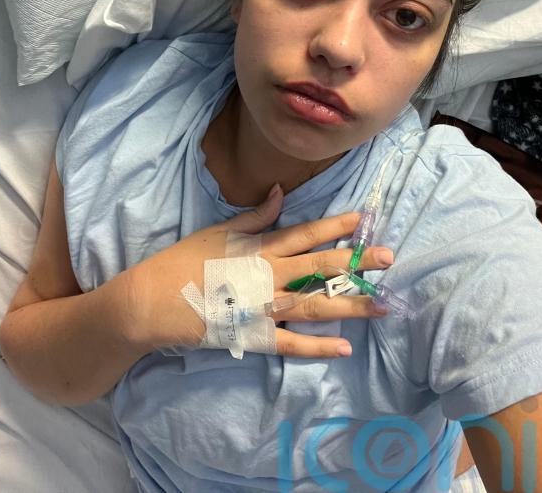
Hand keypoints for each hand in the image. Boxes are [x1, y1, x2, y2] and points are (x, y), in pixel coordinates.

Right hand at [122, 184, 393, 358]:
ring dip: (350, 305)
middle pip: (320, 267)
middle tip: (389, 258)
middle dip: (356, 262)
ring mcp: (264, 308)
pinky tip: (344, 348)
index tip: (364, 219)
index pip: (306, 233)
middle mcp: (269, 276)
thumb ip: (254, 216)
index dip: (336, 225)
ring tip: (381, 305)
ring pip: (315, 306)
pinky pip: (292, 344)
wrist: (153, 301)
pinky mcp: (254, 336)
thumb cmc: (183, 261)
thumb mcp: (218, 231)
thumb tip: (280, 193)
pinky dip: (319, 347)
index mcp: (259, 247)